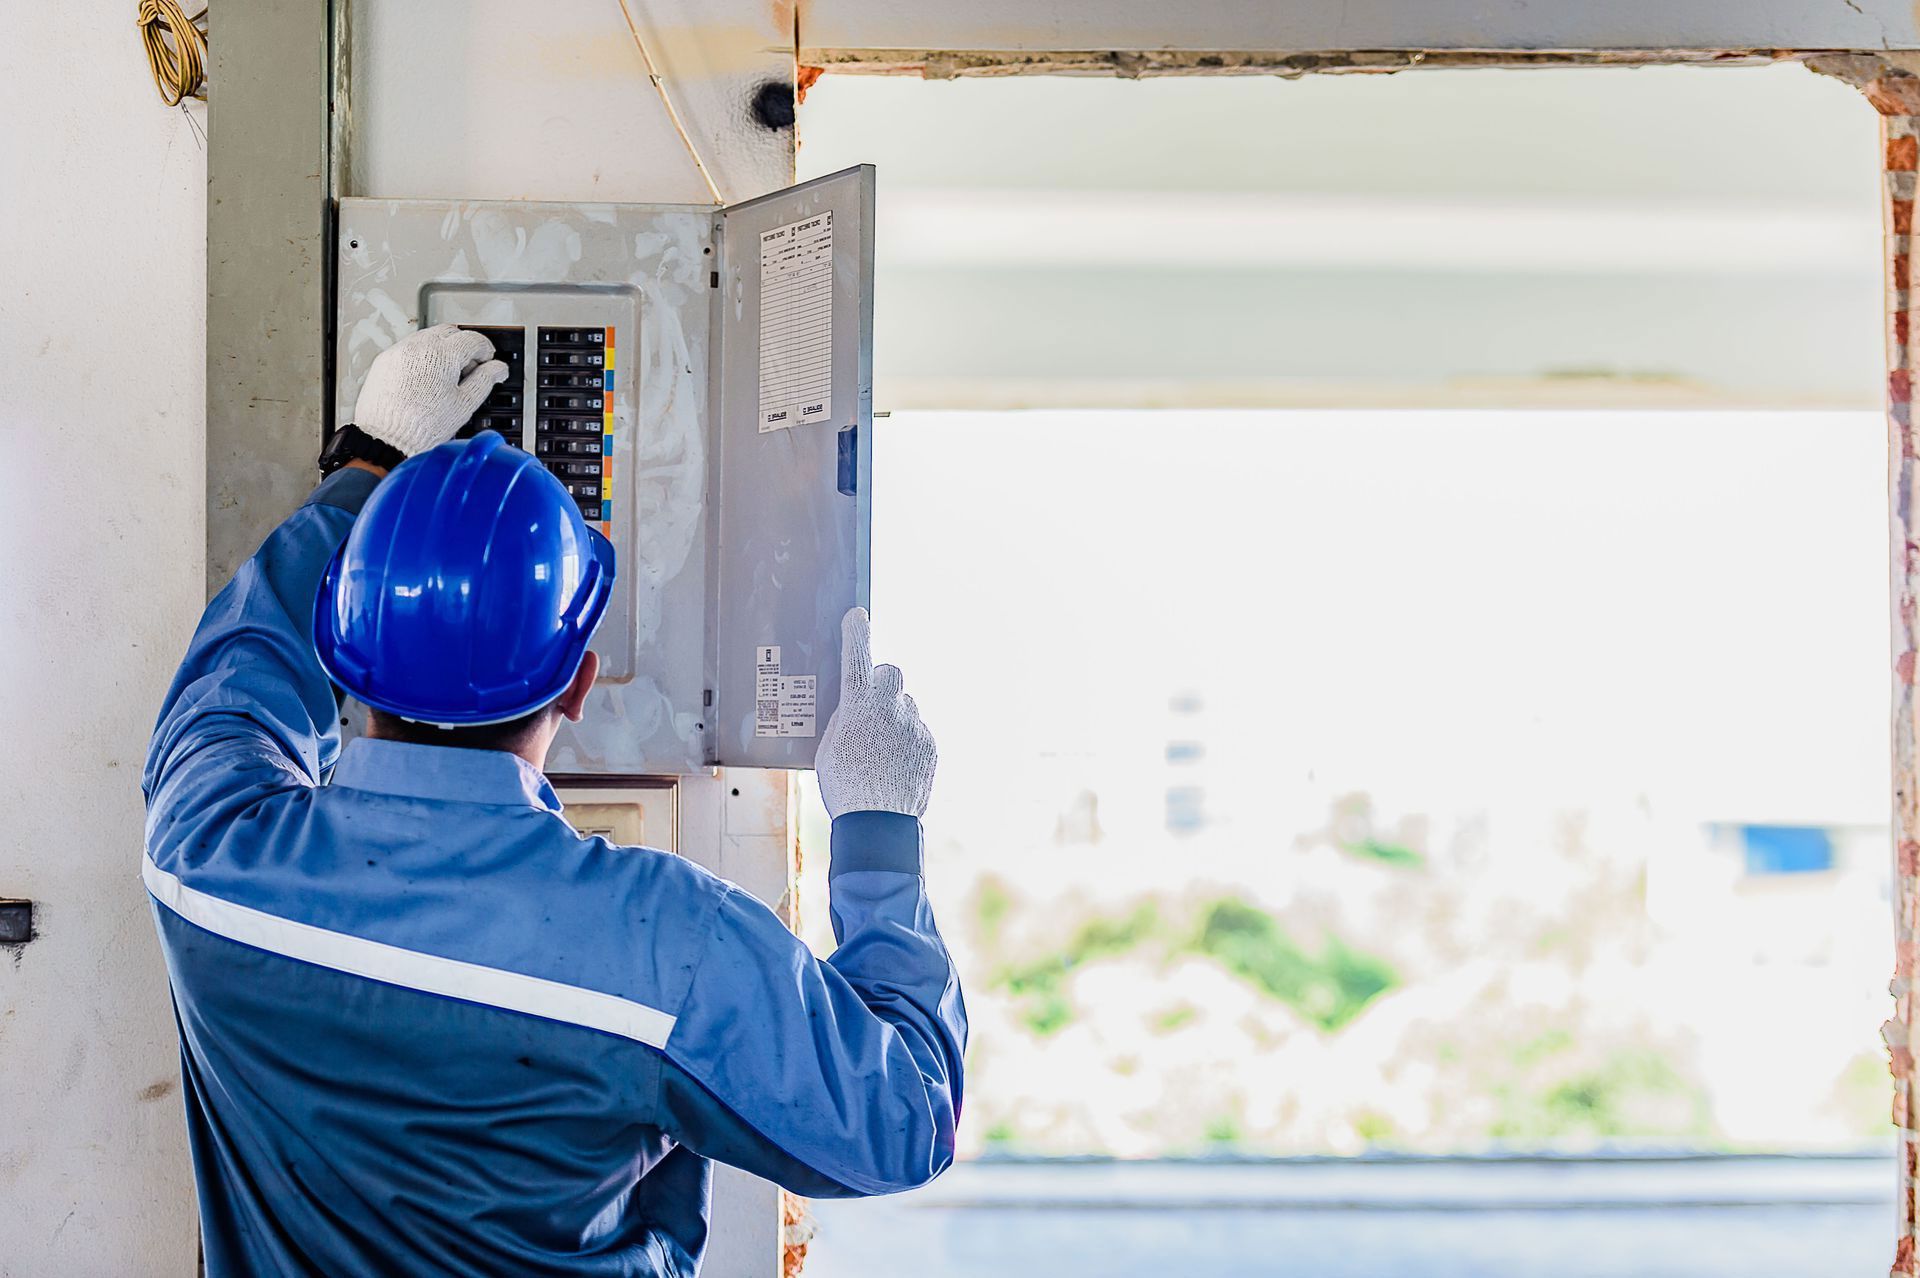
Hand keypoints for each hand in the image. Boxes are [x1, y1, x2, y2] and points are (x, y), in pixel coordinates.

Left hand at [353, 324, 507, 456]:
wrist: (387, 440)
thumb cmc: (422, 427)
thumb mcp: (464, 404)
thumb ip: (485, 380)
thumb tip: (497, 369)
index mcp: (442, 356)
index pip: (472, 339)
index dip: (486, 350)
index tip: (488, 360)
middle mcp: (418, 347)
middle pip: (450, 332)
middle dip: (464, 345)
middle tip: (469, 367)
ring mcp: (399, 352)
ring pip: (428, 336)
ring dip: (442, 349)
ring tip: (446, 376)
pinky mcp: (385, 360)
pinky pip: (409, 348)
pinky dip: (423, 356)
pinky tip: (426, 379)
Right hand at [817, 608, 936, 817]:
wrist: (879, 823)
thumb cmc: (845, 787)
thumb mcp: (829, 749)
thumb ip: (843, 721)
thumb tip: (854, 710)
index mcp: (858, 705)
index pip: (858, 655)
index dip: (857, 632)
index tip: (857, 616)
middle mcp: (890, 707)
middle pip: (890, 674)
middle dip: (879, 683)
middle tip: (869, 704)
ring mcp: (914, 724)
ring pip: (904, 706)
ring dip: (893, 717)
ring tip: (879, 749)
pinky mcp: (929, 743)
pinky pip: (917, 730)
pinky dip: (906, 739)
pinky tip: (894, 763)